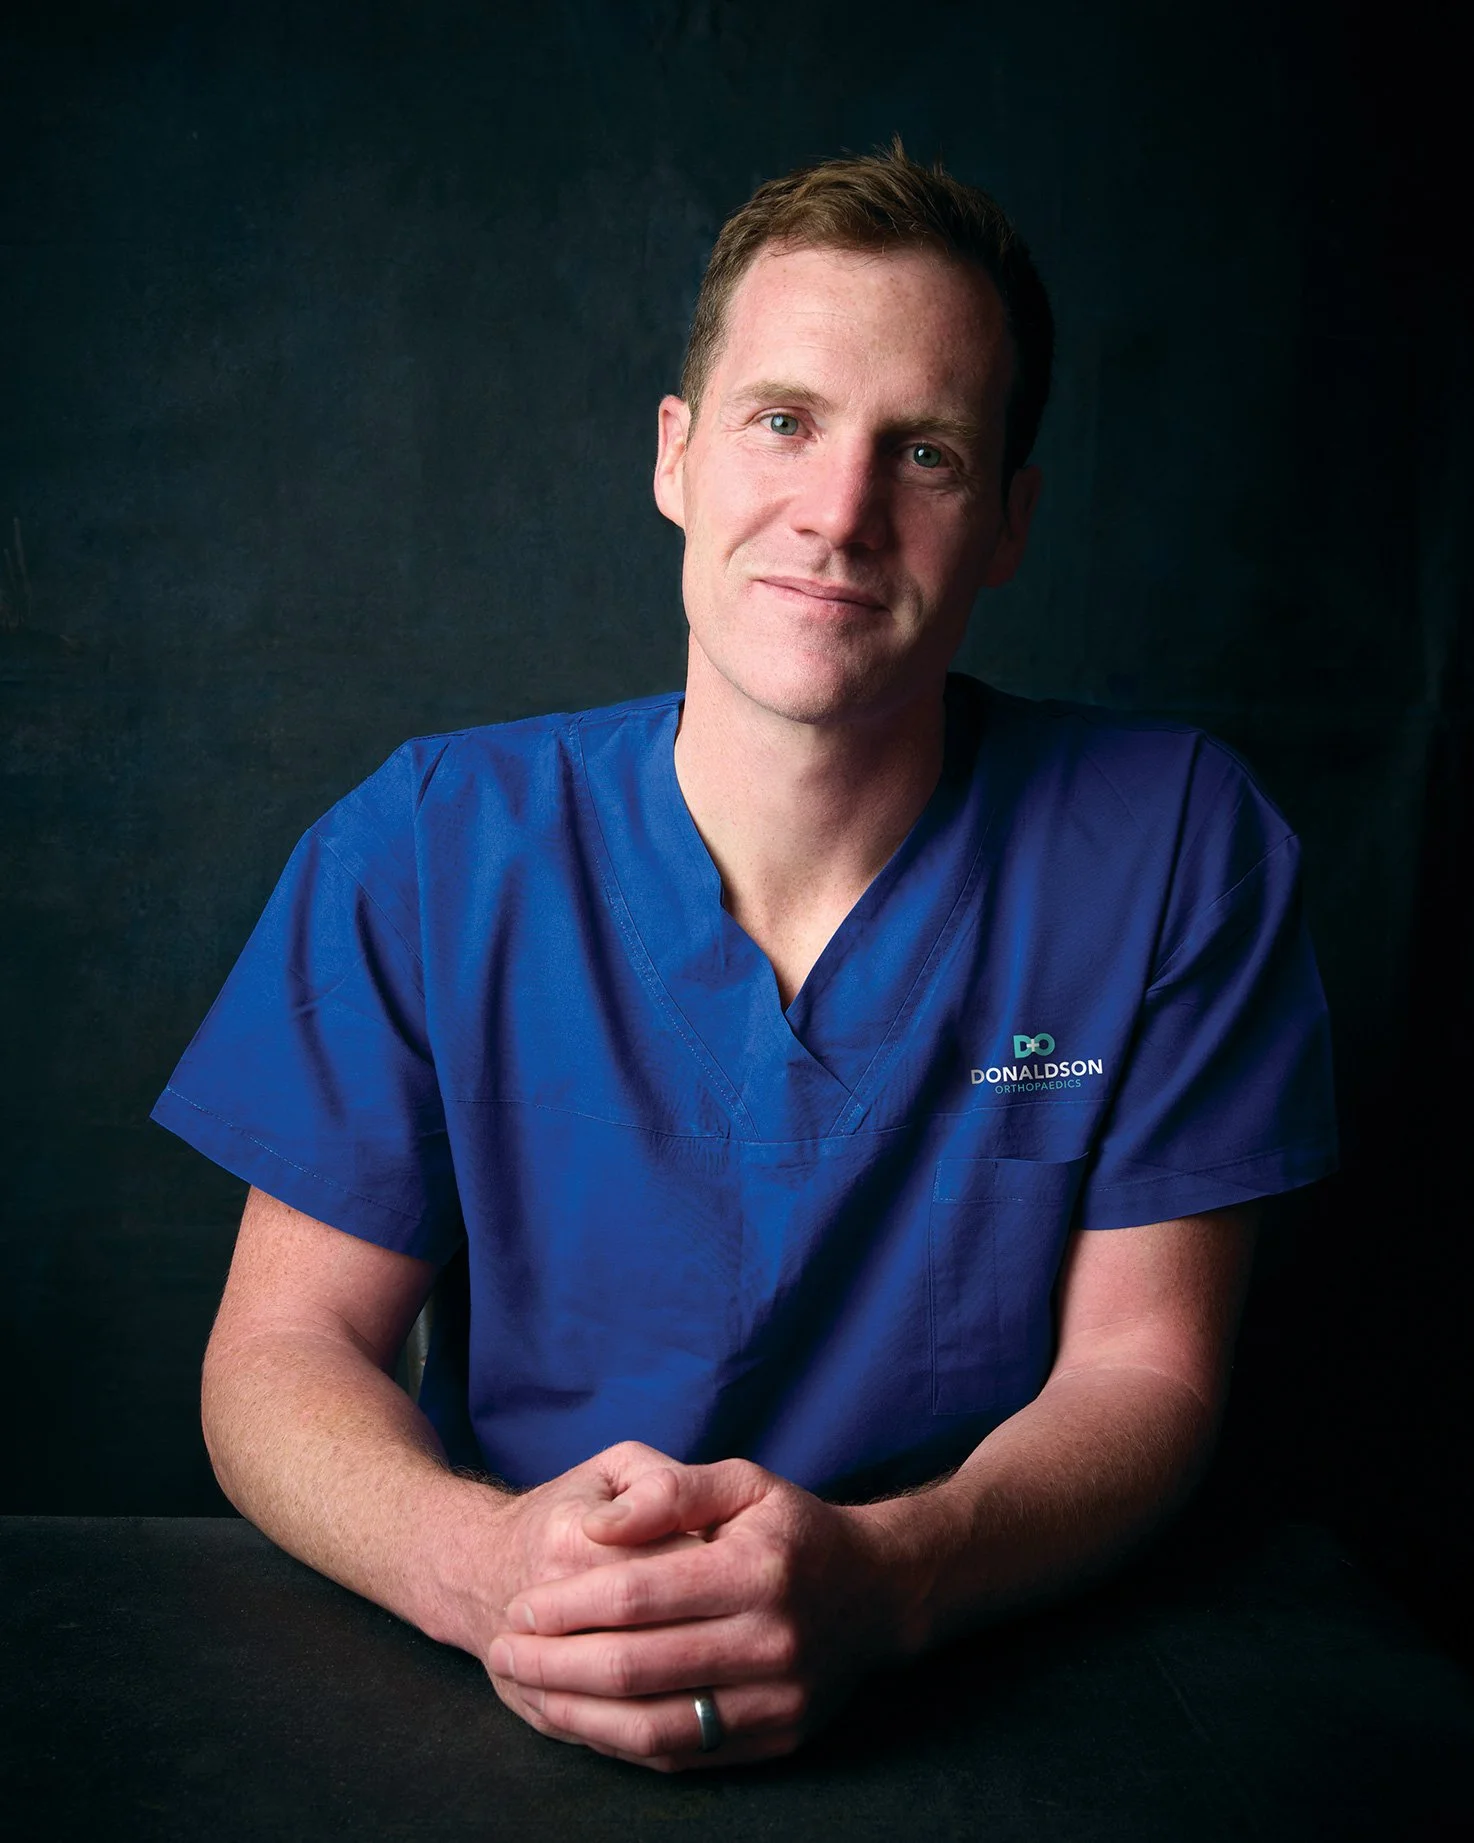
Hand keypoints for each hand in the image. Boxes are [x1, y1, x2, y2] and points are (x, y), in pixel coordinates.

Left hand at [484, 1447, 914, 1770]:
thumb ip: (667, 1491)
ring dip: (576, 1715)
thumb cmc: (794, 1530)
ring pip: (655, 1726)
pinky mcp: (777, 1739)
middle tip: (503, 1653)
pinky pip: (684, 1755)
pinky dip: (621, 1745)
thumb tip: (596, 1523)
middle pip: (637, 1667)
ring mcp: (778, 1700)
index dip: (568, 1606)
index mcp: (756, 1570)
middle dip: (554, 1664)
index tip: (520, 1606)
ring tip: (527, 1692)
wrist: (878, 1595)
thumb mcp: (743, 1482)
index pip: (638, 1596)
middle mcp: (772, 1640)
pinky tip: (581, 1722)